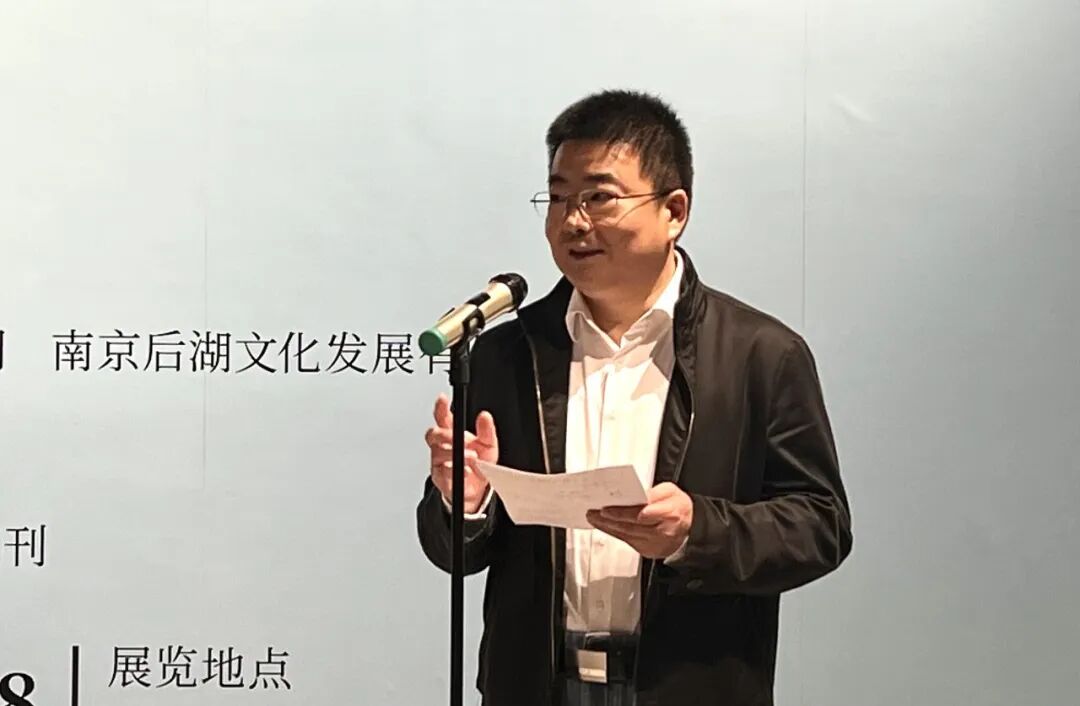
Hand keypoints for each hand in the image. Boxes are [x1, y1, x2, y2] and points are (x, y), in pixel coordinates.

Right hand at [424, 393, 498, 513]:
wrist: (477, 492)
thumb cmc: (479, 465)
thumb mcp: (489, 445)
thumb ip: (487, 430)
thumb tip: (485, 416)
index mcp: (453, 434)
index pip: (443, 417)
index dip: (440, 408)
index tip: (442, 399)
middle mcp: (443, 446)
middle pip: (433, 434)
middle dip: (444, 434)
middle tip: (456, 437)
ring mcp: (439, 461)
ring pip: (437, 451)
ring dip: (454, 452)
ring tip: (471, 457)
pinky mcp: (440, 477)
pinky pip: (441, 470)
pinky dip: (453, 469)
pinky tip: (465, 470)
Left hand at [586, 482, 692, 558]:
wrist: (689, 527)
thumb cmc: (677, 507)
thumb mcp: (671, 491)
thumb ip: (653, 492)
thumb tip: (636, 495)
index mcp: (671, 513)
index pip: (645, 514)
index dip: (624, 513)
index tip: (608, 509)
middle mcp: (663, 531)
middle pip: (632, 525)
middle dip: (610, 518)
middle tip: (593, 511)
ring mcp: (655, 543)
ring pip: (627, 535)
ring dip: (608, 526)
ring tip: (594, 517)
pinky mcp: (648, 550)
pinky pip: (627, 541)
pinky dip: (614, 533)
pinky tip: (605, 526)